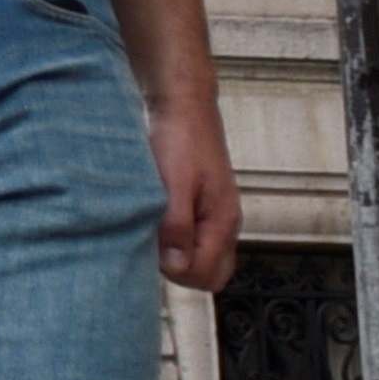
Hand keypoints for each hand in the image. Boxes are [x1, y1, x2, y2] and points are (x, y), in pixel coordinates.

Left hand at [144, 85, 240, 293]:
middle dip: (182, 273)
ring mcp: (215, 215)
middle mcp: (224, 222)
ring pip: (204, 258)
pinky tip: (158, 224)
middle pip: (211, 275)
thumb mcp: (174, 184)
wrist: (183, 104)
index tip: (155, 252)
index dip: (177, 272)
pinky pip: (196, 240)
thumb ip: (177, 226)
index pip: (207, 275)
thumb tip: (176, 265)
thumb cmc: (180, 137)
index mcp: (222, 220)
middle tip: (156, 251)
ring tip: (154, 233)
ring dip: (178, 256)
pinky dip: (177, 241)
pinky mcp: (203, 206)